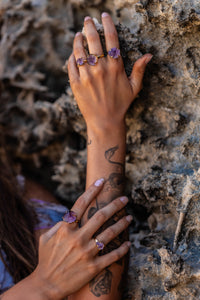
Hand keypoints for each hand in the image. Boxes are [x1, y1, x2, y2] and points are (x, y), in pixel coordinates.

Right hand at [31, 178, 131, 299]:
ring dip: (122, 223)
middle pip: (100, 216)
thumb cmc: (46, 258)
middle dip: (115, 204)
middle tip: (125, 198)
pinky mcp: (94, 267)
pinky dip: (122, 249)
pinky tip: (129, 243)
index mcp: (65, 229)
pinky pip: (112, 255)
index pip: (81, 204)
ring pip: (110, 234)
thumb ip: (59, 224)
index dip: (92, 190)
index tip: (102, 181)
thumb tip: (71, 215)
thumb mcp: (45, 237)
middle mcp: (77, 238)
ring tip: (130, 217)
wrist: (47, 285)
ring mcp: (87, 253)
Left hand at [68, 12, 151, 132]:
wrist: (104, 122)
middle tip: (87, 20)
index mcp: (115, 67)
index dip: (108, 24)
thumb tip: (148, 55)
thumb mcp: (134, 88)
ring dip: (78, 40)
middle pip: (93, 40)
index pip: (111, 39)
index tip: (104, 15)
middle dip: (89, 26)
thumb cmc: (121, 105)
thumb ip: (140, 70)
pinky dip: (71, 56)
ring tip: (78, 35)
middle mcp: (100, 69)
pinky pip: (71, 65)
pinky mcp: (75, 84)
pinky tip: (73, 53)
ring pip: (79, 51)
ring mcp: (86, 76)